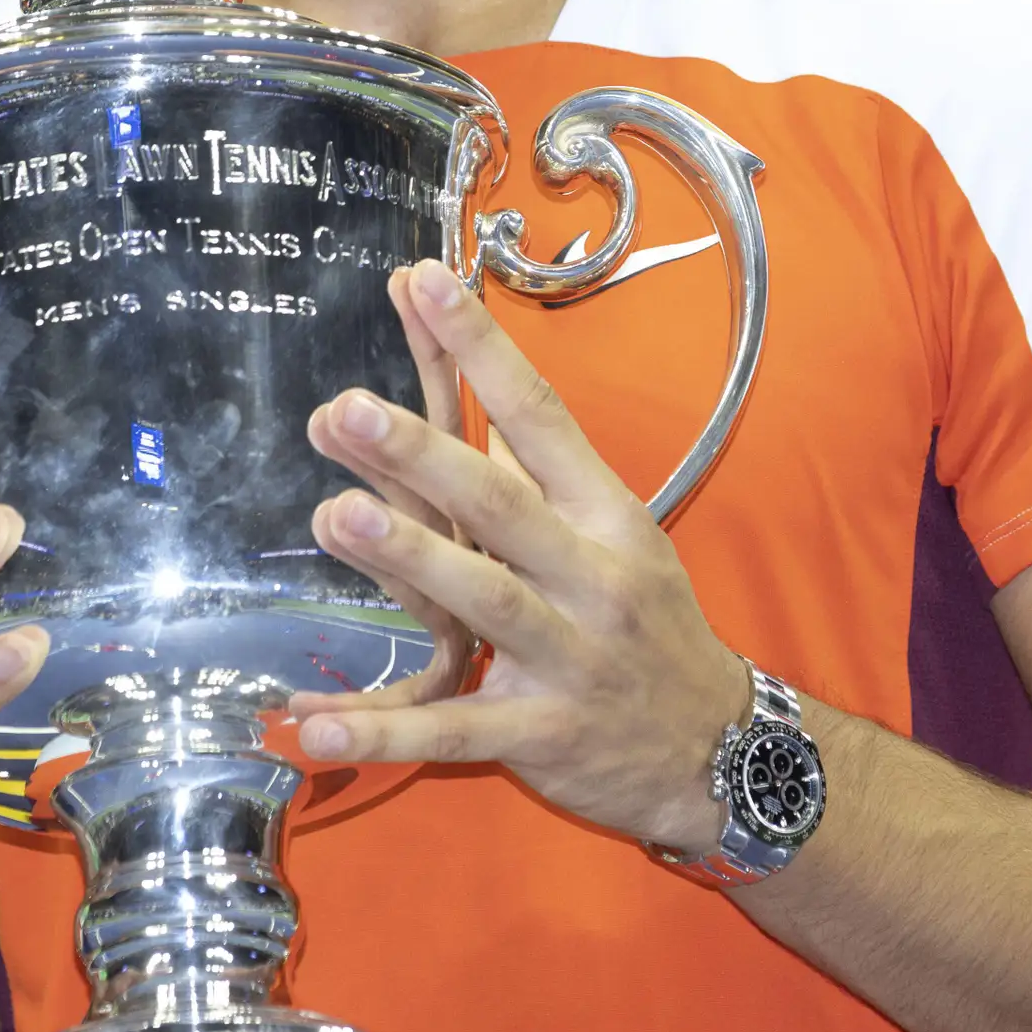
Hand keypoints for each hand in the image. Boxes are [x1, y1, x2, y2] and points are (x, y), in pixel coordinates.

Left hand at [289, 261, 751, 856]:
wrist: (718, 751)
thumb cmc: (649, 624)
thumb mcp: (617, 537)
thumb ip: (539, 474)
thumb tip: (469, 389)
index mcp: (607, 515)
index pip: (542, 416)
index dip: (484, 348)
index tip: (427, 280)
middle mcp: (592, 576)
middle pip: (503, 505)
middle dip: (425, 455)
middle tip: (350, 408)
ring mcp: (569, 657)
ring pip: (483, 601)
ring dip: (408, 559)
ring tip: (335, 516)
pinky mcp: (541, 734)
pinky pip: (452, 733)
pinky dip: (382, 735)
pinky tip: (313, 727)